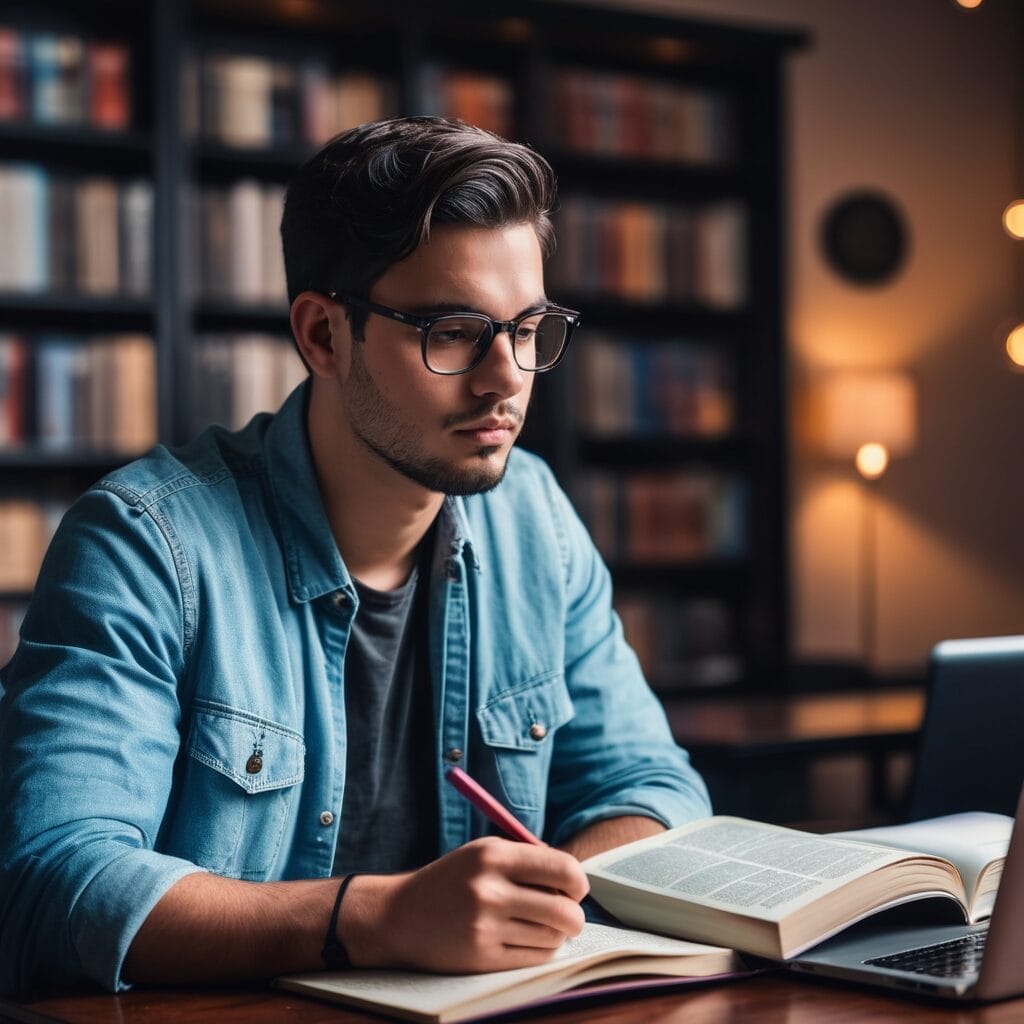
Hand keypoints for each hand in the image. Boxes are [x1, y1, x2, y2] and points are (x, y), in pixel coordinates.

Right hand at [342, 838, 588, 972]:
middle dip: (575, 915)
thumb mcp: (484, 852)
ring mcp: (485, 927)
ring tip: (538, 924)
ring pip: (553, 937)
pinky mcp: (481, 958)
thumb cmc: (452, 879)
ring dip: (555, 933)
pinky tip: (523, 939)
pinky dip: (539, 950)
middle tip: (568, 913)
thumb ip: (528, 858)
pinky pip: (535, 958)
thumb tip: (575, 878)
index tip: (575, 887)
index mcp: (494, 856)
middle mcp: (490, 890)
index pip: (562, 869)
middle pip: (565, 910)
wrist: (400, 916)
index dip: (578, 881)